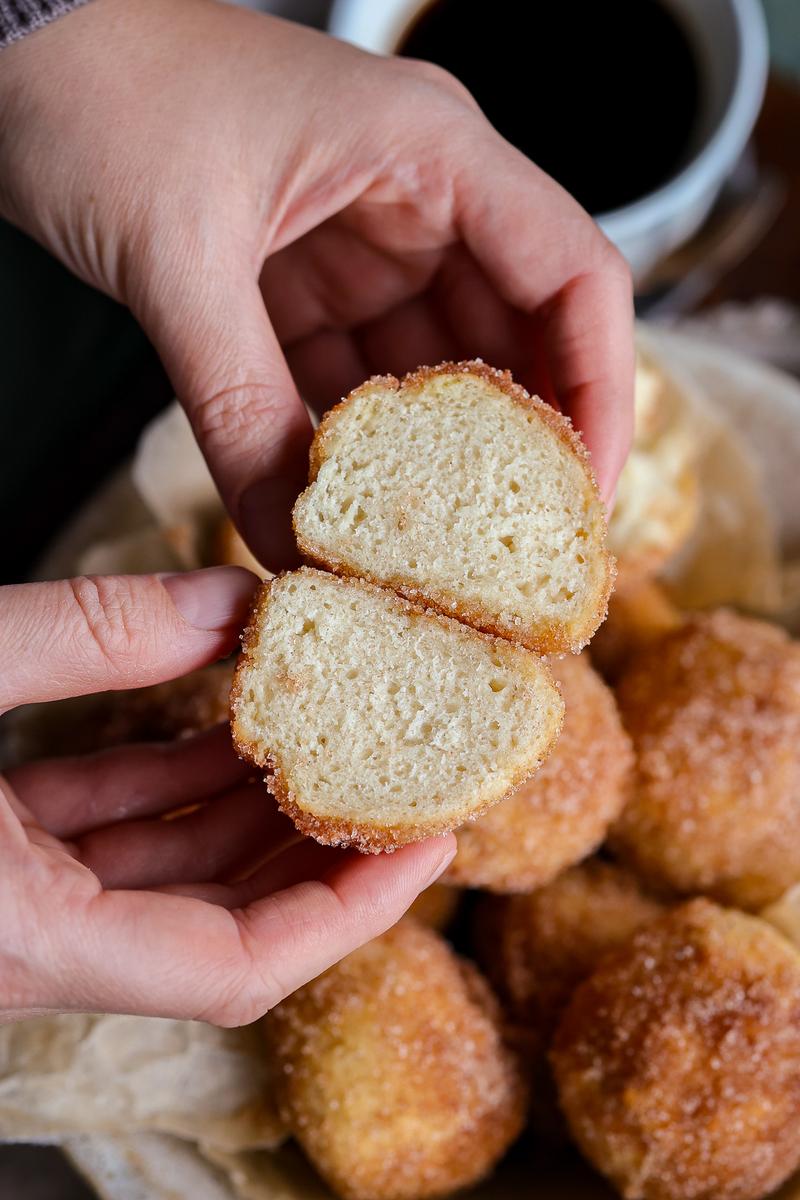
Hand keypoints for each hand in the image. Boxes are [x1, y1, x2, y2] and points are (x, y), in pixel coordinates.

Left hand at [0, 0, 633, 568]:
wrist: (13, 48)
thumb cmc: (103, 88)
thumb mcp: (180, 257)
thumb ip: (238, 407)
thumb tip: (287, 541)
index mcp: (433, 153)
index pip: (575, 275)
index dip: (601, 393)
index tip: (585, 499)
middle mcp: (419, 199)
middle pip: (518, 339)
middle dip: (520, 450)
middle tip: (515, 555)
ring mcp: (364, 246)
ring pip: (433, 374)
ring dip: (431, 460)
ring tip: (434, 551)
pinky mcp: (307, 285)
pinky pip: (354, 384)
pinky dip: (352, 446)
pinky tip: (350, 509)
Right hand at [0, 568, 453, 1023]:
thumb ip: (86, 636)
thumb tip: (227, 598)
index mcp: (34, 935)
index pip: (238, 965)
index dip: (351, 912)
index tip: (430, 846)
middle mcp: (35, 944)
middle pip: (225, 923)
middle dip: (320, 851)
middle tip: (402, 781)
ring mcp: (21, 903)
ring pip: (170, 875)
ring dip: (250, 807)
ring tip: (331, 739)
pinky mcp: (1, 857)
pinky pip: (114, 834)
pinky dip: (175, 784)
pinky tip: (229, 729)